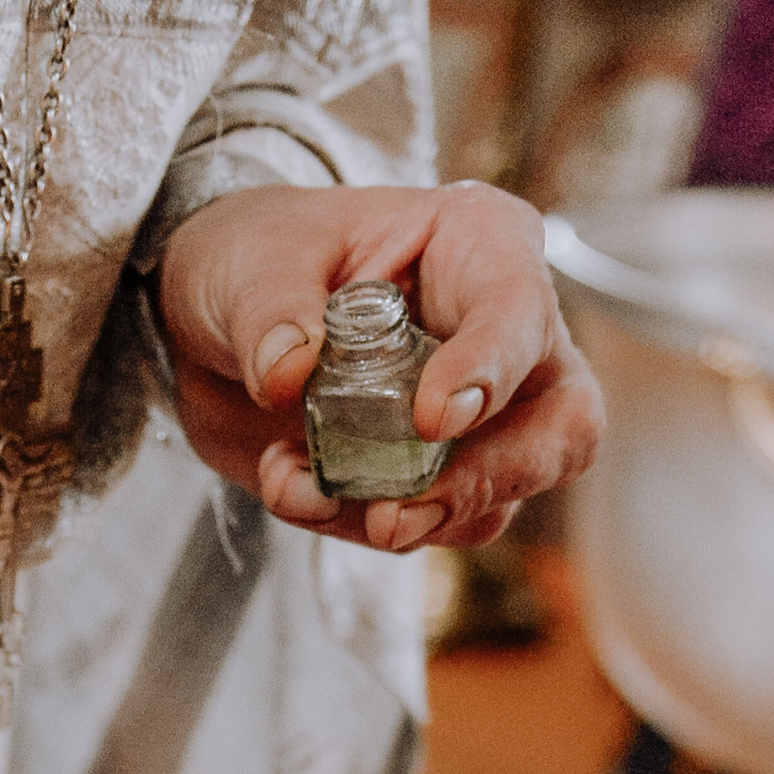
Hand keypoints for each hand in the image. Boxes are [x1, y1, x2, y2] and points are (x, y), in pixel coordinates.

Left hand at [154, 180, 602, 555]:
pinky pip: (427, 527)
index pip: (522, 313)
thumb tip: (286, 374)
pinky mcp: (434, 481)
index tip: (432, 419)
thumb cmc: (259, 258)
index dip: (491, 370)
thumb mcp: (253, 263)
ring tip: (297, 484)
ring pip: (497, 501)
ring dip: (399, 516)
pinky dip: (354, 525)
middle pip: (564, 430)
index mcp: (483, 246)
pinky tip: (292, 487)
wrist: (210, 325)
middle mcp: (505, 338)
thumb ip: (271, 313)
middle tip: (397, 514)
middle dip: (488, 482)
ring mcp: (481, 419)